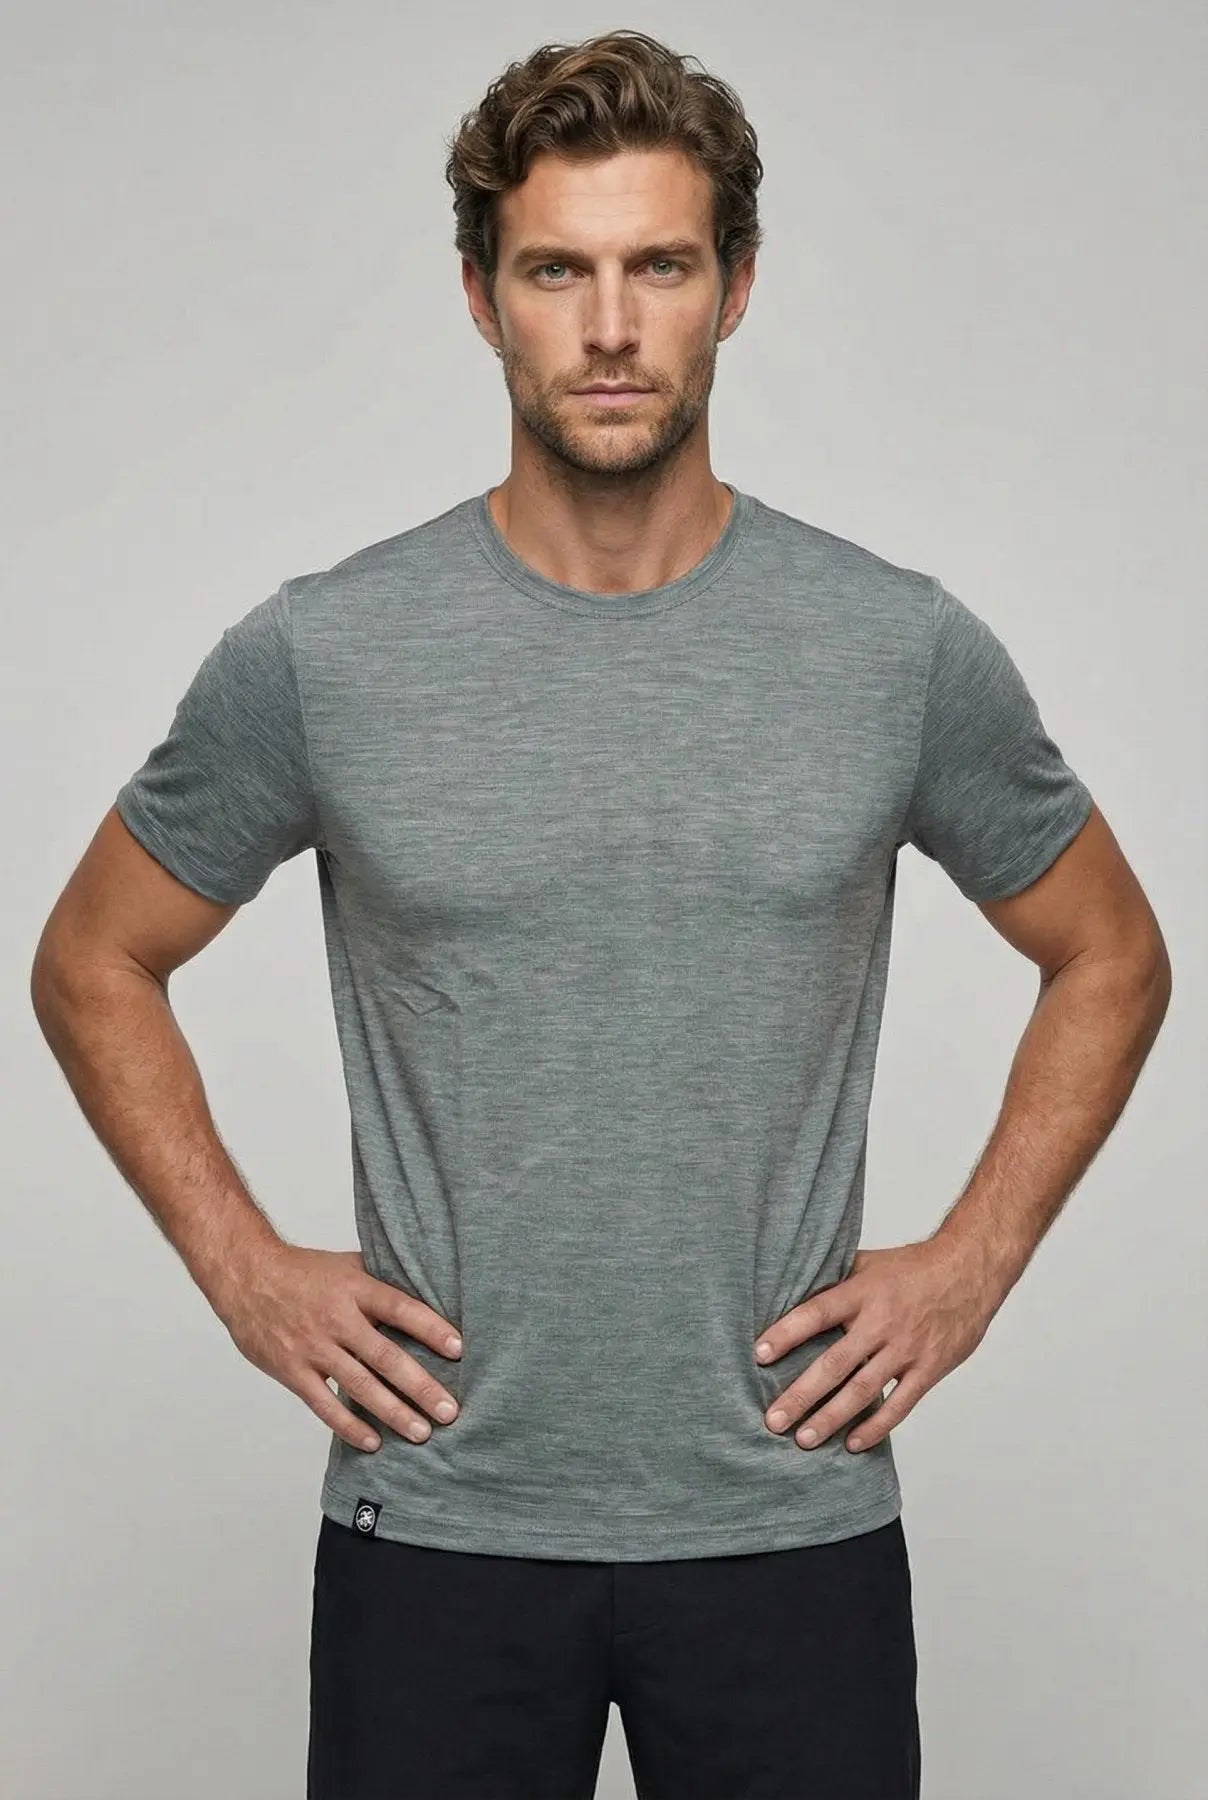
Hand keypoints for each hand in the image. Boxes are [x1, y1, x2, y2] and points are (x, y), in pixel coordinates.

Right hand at [216, 1244, 462, 1452]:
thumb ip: (381, 1281)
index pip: (401, 1308)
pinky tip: (373, 1443)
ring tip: (422, 1433)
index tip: (459, 1350)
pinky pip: (324, 1405)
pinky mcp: (292, 1370)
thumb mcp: (347, 1265)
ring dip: (393, 1412)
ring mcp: (313, 1348)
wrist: (246, 1277)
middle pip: (385, 1356)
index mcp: (355, 1289)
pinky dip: (349, 1426)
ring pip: (359, 1386)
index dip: (431, 1328)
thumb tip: (427, 1289)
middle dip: (420, 1386)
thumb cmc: (303, 1271)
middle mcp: (337, 1320)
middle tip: (449, 1411)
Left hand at [753, 1238, 999, 1452]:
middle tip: (773, 1420)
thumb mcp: (868, 1263)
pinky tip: (852, 1444)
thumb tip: (790, 1290)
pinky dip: (876, 1427)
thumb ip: (834, 1281)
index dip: (787, 1333)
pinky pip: (900, 1405)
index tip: (759, 1354)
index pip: (816, 1313)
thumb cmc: (912, 1267)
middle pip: (835, 1363)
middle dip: (801, 1395)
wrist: (969, 1271)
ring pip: (863, 1391)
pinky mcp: (928, 1369)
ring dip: (831, 1418)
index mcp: (862, 1293)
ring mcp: (906, 1349)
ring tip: (803, 1439)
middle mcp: (881, 1323)